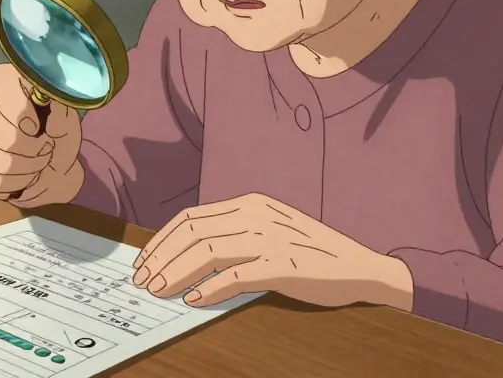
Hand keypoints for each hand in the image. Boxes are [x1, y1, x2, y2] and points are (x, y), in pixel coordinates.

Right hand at [0, 63, 83, 207]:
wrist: (48, 160)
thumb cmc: (56, 133)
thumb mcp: (66, 118)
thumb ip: (60, 113)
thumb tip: (49, 117)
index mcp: (3, 79)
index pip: (2, 92)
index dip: (21, 114)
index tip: (37, 129)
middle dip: (30, 149)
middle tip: (45, 150)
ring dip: (24, 168)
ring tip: (37, 164)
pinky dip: (11, 183)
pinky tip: (22, 176)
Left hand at [131, 193, 414, 310]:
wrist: (360, 267)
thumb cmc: (312, 254)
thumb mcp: (270, 231)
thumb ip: (234, 235)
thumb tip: (187, 258)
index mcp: (250, 203)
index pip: (190, 218)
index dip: (161, 241)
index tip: (143, 262)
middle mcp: (257, 215)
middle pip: (192, 233)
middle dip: (160, 258)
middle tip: (142, 282)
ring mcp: (270, 238)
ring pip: (207, 252)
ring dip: (176, 273)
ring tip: (159, 292)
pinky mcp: (283, 265)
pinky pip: (235, 276)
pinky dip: (209, 289)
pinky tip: (194, 300)